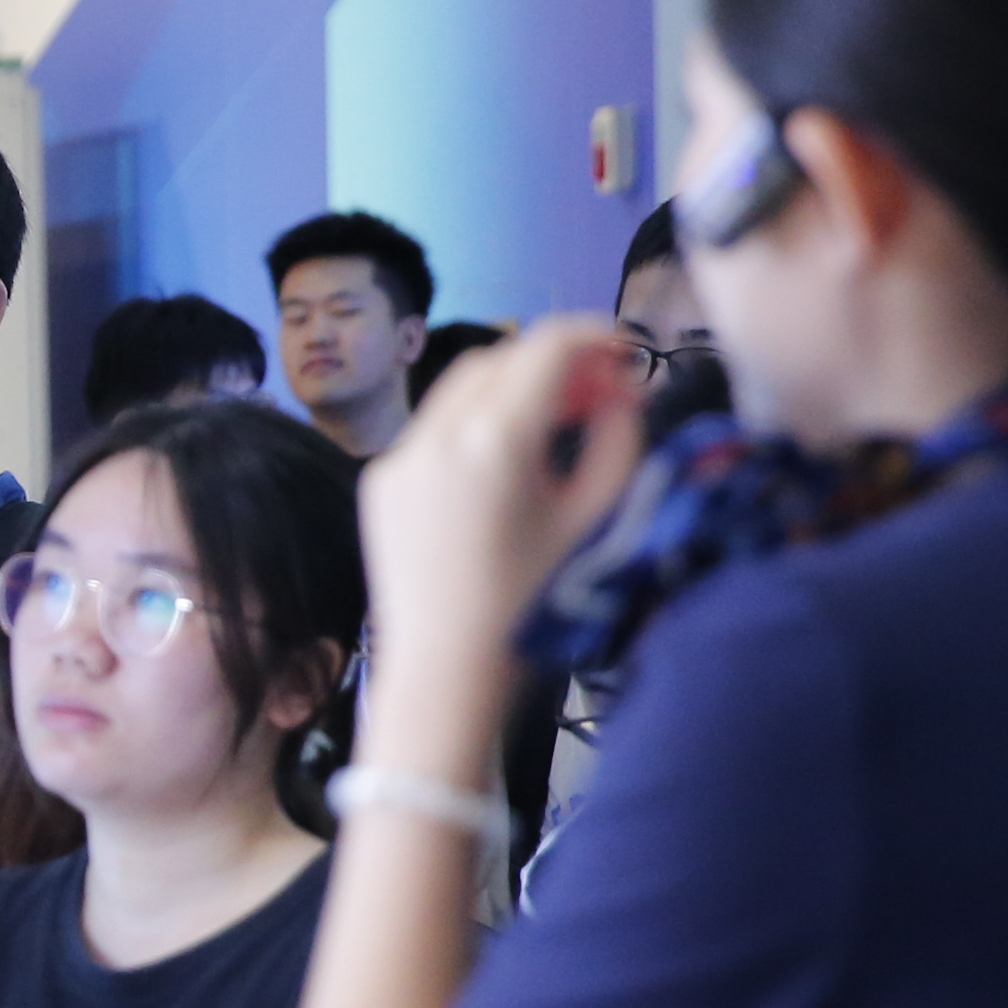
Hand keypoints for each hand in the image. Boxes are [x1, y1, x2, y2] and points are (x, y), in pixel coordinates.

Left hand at [354, 314, 643, 736]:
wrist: (444, 674)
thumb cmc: (531, 607)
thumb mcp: (593, 520)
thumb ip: (616, 440)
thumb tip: (621, 392)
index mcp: (497, 440)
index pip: (549, 345)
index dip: (596, 334)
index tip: (627, 352)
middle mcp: (439, 433)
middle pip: (503, 356)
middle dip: (555, 361)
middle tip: (600, 393)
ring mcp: (400, 454)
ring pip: (462, 386)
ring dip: (513, 387)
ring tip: (557, 425)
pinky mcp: (380, 480)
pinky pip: (434, 427)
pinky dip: (475, 423)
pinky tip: (506, 464)